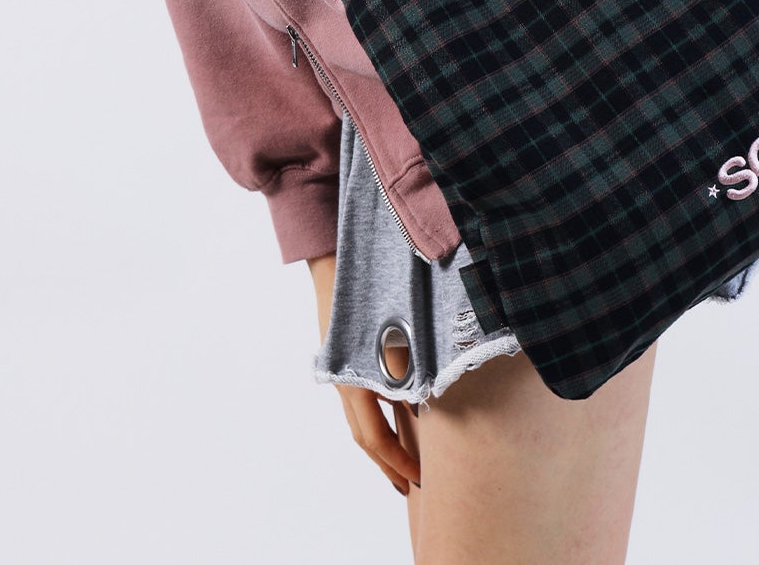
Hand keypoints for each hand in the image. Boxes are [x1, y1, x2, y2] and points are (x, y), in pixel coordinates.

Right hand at [306, 251, 421, 495]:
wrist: (336, 270)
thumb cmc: (373, 300)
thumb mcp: (398, 339)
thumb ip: (409, 375)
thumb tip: (422, 406)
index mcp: (354, 384)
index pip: (377, 438)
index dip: (398, 463)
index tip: (420, 482)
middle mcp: (344, 384)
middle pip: (364, 438)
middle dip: (387, 465)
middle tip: (409, 488)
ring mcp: (341, 374)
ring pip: (359, 422)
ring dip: (380, 446)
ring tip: (401, 465)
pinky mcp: (344, 363)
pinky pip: (360, 402)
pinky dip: (375, 420)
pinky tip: (392, 421)